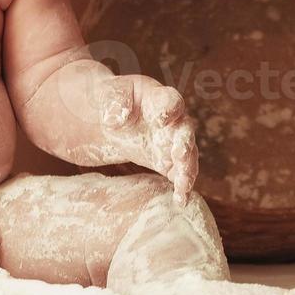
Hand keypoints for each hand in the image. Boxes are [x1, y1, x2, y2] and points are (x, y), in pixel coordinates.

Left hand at [94, 73, 198, 205]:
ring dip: (187, 169)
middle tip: (178, 154)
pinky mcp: (166, 161)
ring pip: (187, 155)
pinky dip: (182, 186)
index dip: (168, 110)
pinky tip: (180, 200)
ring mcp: (171, 142)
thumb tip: (117, 120)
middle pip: (185, 130)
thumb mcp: (109, 94)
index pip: (170, 101)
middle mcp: (172, 120)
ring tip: (183, 184)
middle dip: (184, 143)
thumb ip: (115, 102)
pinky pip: (178, 174)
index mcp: (158, 97)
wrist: (107, 117)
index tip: (160, 120)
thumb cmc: (112, 99)